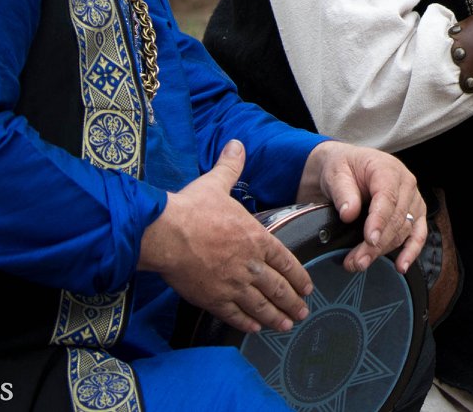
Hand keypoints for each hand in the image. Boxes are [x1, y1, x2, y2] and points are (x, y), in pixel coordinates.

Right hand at [139, 140, 311, 333]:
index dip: (298, 276)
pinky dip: (248, 323)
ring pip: (261, 305)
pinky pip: (235, 314)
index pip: (285, 261)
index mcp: (256, 238)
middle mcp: (249, 264)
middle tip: (303, 312)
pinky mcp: (212, 298)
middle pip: (278, 287)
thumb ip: (231, 166)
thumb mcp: (216, 183)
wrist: (165, 233)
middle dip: (293, 302)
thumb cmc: (192, 208)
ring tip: (286, 325)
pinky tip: (256, 329)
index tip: (307, 286)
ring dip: (276, 316)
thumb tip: (237, 144)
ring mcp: (232, 284)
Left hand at [299, 140, 426, 273]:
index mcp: (387, 169)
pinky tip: (401, 266)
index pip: (388, 197)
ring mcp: (412, 199)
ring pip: (404, 230)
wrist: (346, 168)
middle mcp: (405, 184)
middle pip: (397, 218)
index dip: (379, 220)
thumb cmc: (343, 168)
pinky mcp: (414, 214)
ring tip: (359, 264)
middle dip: (376, 243)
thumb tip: (349, 214)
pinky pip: (419, 234)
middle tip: (356, 261)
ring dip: (384, 251)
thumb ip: (343, 192)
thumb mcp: (336, 174)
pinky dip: (412, 251)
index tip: (368, 239)